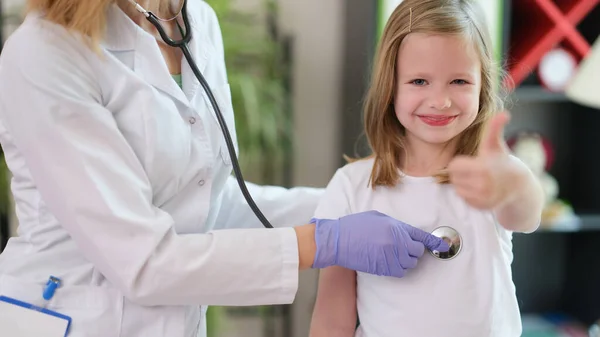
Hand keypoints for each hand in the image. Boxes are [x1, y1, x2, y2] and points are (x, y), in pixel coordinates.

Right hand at [310, 210, 448, 276]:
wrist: (338, 241)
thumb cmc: (355, 226)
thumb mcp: (378, 218)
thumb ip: (395, 225)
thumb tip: (407, 233)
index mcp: (395, 228)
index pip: (421, 237)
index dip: (434, 243)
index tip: (443, 247)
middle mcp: (395, 243)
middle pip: (417, 251)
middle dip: (412, 249)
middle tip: (401, 245)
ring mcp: (389, 257)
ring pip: (409, 263)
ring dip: (405, 259)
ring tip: (391, 252)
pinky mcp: (383, 268)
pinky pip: (400, 271)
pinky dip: (398, 268)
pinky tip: (387, 260)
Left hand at [447, 111, 519, 208]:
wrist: (519, 186)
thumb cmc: (503, 162)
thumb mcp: (496, 145)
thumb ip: (495, 129)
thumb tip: (504, 113)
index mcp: (483, 168)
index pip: (454, 166)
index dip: (460, 163)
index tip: (471, 162)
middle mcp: (483, 185)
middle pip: (454, 178)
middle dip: (461, 173)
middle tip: (474, 171)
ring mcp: (483, 198)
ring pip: (458, 189)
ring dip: (464, 184)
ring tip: (478, 180)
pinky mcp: (482, 207)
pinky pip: (464, 199)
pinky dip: (469, 195)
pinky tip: (480, 189)